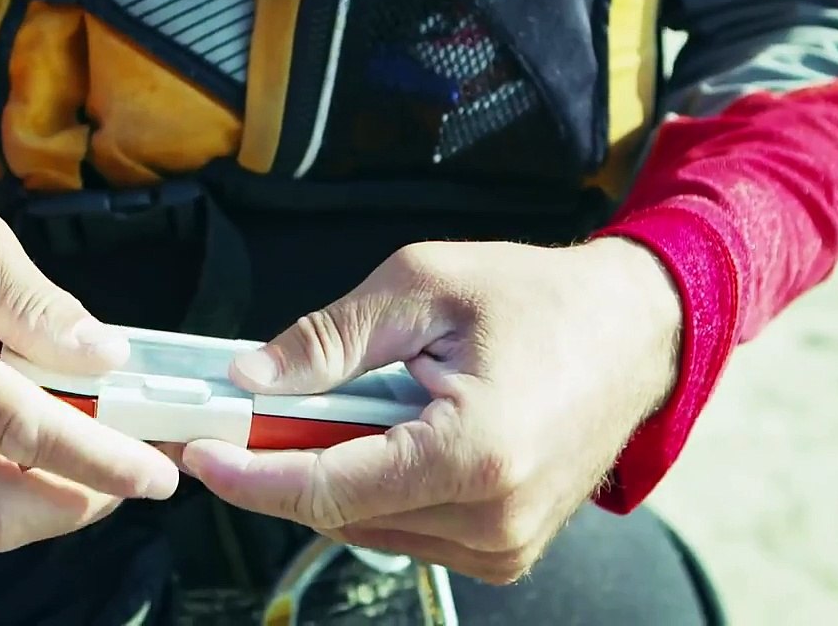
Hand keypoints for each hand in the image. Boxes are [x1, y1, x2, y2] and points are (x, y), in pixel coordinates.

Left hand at [180, 239, 681, 583]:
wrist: (637, 334)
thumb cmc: (542, 300)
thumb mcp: (425, 285)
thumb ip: (331, 338)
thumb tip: (252, 379)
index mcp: (475, 456)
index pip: (328, 488)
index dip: (251, 476)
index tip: (200, 456)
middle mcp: (492, 521)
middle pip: (340, 511)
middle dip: (282, 464)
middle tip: (246, 415)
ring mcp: (502, 547)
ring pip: (368, 525)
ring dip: (332, 473)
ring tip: (342, 406)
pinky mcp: (505, 551)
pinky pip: (405, 529)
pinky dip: (375, 486)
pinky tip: (385, 434)